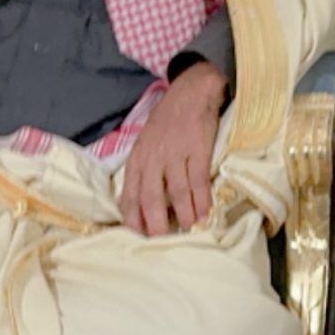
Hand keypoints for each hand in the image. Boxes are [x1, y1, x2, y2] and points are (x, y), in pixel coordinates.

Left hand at [118, 62, 225, 236]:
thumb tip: (143, 205)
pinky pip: (198, 180)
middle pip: (150, 198)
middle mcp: (153, 159)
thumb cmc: (167, 121)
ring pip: (176, 192)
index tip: (139, 237)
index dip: (133, 220)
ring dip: (183, 214)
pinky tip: (205, 213)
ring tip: (188, 230)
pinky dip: (201, 199)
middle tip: (162, 241)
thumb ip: (143, 171)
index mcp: (137, 160)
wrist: (191, 92)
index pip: (129, 196)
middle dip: (155, 224)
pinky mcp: (197, 149)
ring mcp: (175, 154)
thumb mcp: (146, 144)